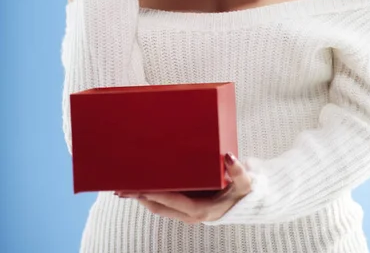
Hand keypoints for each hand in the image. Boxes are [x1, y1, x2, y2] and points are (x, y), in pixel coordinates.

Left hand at [115, 153, 252, 223]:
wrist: (246, 202)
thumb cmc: (243, 192)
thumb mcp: (245, 183)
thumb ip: (238, 172)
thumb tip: (229, 157)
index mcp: (201, 210)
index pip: (171, 201)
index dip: (153, 194)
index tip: (138, 187)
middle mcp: (190, 214)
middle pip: (158, 206)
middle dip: (139, 197)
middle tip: (120, 187)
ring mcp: (186, 212)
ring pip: (157, 206)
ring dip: (140, 197)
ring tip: (123, 186)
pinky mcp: (185, 206)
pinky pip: (163, 203)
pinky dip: (150, 195)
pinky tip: (141, 185)